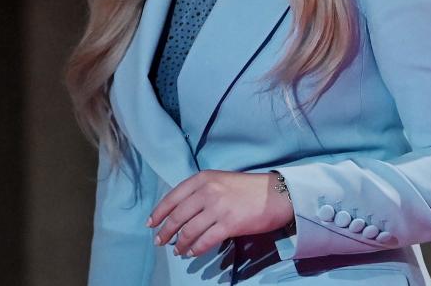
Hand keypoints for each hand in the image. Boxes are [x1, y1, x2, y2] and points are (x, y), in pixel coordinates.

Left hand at [147, 170, 293, 257]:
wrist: (278, 194)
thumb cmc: (250, 188)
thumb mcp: (222, 180)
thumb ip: (202, 191)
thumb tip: (181, 212)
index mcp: (204, 178)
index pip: (173, 197)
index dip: (159, 213)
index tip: (151, 223)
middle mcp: (208, 191)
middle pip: (177, 216)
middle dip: (165, 231)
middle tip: (160, 241)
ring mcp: (218, 208)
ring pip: (188, 231)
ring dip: (179, 244)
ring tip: (178, 250)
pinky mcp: (229, 224)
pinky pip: (204, 241)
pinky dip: (195, 249)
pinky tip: (192, 252)